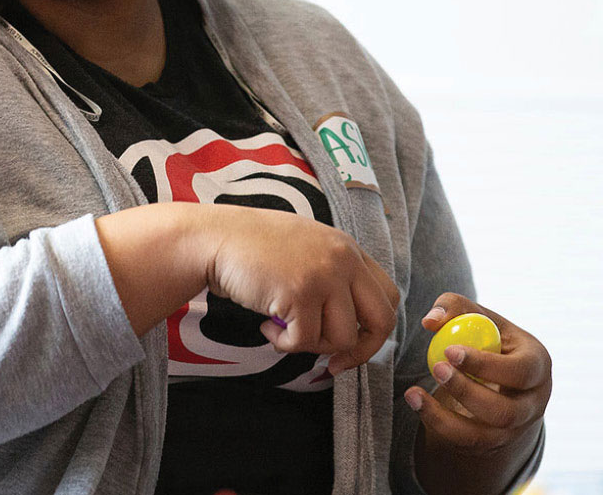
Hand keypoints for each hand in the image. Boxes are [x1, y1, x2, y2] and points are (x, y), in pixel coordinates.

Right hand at [201, 206, 398, 374]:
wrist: (215, 239)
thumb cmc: (254, 249)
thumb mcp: (307, 249)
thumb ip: (335, 276)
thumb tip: (351, 327)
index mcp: (348, 249)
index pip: (388, 297)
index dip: (375, 329)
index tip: (352, 344)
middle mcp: (343, 260)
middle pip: (381, 321)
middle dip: (361, 351)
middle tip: (335, 363)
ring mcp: (323, 276)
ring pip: (342, 338)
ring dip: (310, 344)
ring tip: (283, 329)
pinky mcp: (299, 294)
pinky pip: (305, 341)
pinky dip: (283, 343)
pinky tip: (265, 325)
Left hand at [404, 293, 551, 454]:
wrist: (495, 373)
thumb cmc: (487, 337)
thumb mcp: (478, 317)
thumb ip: (455, 308)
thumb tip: (431, 321)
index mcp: (537, 365)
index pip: (520, 372)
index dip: (486, 365)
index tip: (449, 350)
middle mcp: (533, 403)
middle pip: (506, 411)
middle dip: (467, 392)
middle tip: (436, 368)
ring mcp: (514, 429)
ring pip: (484, 436)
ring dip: (445, 417)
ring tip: (414, 393)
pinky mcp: (492, 444)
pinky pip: (465, 444)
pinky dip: (437, 425)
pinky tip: (415, 402)